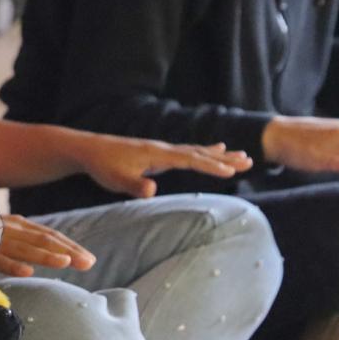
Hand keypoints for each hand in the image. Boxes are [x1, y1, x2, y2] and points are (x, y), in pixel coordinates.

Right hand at [0, 212, 96, 277]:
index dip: (69, 245)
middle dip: (67, 250)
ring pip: (23, 248)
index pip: (48, 234)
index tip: (88, 258)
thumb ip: (21, 242)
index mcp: (15, 224)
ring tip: (65, 263)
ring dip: (44, 256)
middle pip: (42, 240)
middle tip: (89, 263)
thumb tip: (46, 256)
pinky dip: (11, 264)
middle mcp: (7, 228)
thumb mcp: (0, 234)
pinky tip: (27, 272)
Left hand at [77, 135, 252, 198]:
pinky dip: (204, 153)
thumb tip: (151, 190)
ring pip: (196, 151)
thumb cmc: (103, 166)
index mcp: (158, 154)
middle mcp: (163, 148)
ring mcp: (161, 149)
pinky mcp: (157, 153)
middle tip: (249, 161)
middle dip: (225, 158)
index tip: (232, 171)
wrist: (89, 149)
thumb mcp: (117, 180)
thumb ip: (135, 185)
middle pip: (199, 152)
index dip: (211, 166)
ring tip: (242, 156)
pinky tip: (213, 151)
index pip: (190, 159)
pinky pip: (187, 152)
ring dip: (219, 154)